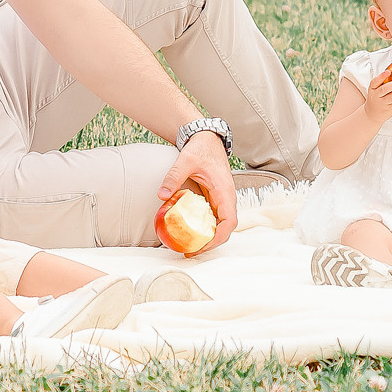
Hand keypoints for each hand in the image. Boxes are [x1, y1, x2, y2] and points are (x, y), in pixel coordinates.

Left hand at [157, 130, 238, 248]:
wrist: (206, 140)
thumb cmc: (200, 149)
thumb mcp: (185, 161)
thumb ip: (173, 177)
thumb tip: (161, 195)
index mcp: (225, 191)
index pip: (230, 221)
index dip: (219, 237)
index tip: (202, 245)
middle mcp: (227, 198)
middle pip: (226, 229)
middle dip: (211, 243)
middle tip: (191, 252)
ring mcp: (222, 200)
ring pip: (221, 225)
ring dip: (209, 238)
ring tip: (190, 247)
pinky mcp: (216, 200)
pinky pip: (214, 219)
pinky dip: (205, 229)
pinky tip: (190, 232)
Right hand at [361, 70, 391, 123]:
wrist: (373, 113)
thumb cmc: (376, 98)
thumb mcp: (375, 89)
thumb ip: (382, 82)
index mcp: (373, 89)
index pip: (375, 82)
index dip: (381, 76)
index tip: (388, 71)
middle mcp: (377, 96)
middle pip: (385, 89)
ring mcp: (383, 103)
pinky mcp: (389, 109)